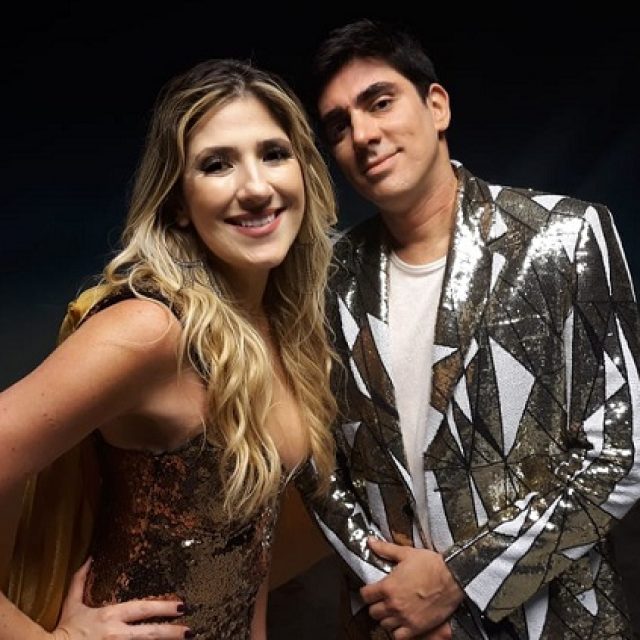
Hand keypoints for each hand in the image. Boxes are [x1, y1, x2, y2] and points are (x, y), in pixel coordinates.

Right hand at [50, 558, 191, 638]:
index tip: (181, 606)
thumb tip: (89, 559)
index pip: (143, 609)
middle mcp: (117, 634)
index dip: (163, 607)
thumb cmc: (63, 631)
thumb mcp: (72, 605)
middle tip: (190, 631)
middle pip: (150, 633)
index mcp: (110, 616)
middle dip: (172, 632)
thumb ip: (81, 582)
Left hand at [360, 537, 462, 639]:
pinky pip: (398, 637)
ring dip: (386, 618)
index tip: (372, 590)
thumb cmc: (430, 564)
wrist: (452, 577)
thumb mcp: (405, 553)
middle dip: (376, 605)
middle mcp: (393, 604)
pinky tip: (401, 623)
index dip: (367, 592)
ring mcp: (404, 618)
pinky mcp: (416, 628)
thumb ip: (385, 549)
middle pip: (373, 612)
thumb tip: (370, 542)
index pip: (365, 595)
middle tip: (383, 600)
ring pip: (384, 624)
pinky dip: (398, 632)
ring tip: (393, 611)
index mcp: (388, 586)